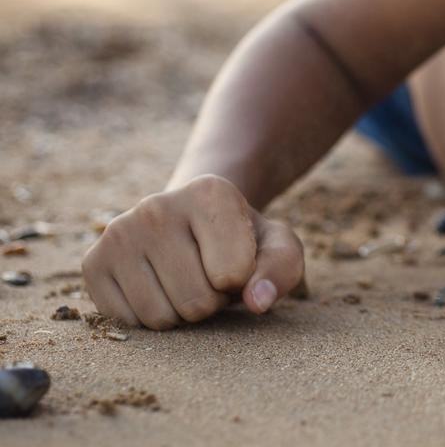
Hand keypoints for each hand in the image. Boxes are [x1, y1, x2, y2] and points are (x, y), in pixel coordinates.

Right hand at [82, 174, 304, 328]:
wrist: (192, 225)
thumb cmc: (242, 241)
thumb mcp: (277, 247)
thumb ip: (281, 269)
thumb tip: (256, 301)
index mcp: (210, 192)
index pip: (233, 274)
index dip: (243, 281)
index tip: (237, 259)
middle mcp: (157, 205)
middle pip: (195, 302)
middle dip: (212, 302)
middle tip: (208, 276)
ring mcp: (118, 232)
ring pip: (160, 318)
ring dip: (181, 314)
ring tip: (185, 280)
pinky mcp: (92, 263)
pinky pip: (128, 323)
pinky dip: (149, 318)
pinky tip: (156, 287)